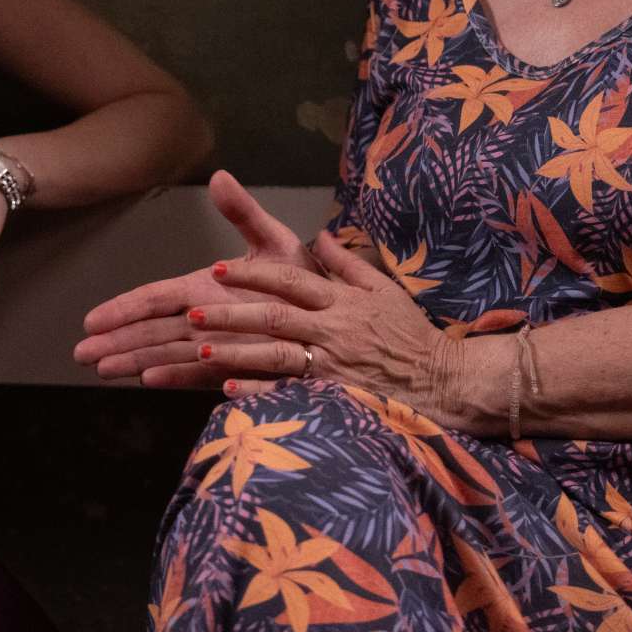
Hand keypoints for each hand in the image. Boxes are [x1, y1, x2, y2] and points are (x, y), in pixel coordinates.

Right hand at [73, 170, 320, 387]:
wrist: (337, 313)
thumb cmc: (304, 278)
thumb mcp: (273, 240)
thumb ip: (244, 213)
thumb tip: (219, 176)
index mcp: (205, 287)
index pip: (154, 298)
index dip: (122, 308)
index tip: (91, 318)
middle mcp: (205, 317)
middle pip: (150, 330)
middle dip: (116, 341)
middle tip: (80, 353)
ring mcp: (218, 344)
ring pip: (165, 354)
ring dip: (134, 361)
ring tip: (101, 370)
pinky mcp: (237, 368)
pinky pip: (200, 375)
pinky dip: (175, 378)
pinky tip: (148, 382)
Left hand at [191, 228, 458, 406]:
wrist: (439, 379)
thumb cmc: (408, 332)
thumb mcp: (383, 288)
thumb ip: (346, 263)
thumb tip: (320, 234)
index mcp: (341, 300)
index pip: (289, 282)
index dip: (252, 274)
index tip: (219, 269)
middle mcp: (332, 330)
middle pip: (273, 317)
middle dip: (231, 313)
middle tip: (192, 311)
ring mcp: (330, 366)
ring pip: (275, 355)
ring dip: (236, 351)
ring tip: (200, 348)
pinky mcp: (332, 396)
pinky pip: (288, 394)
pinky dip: (258, 392)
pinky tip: (227, 388)